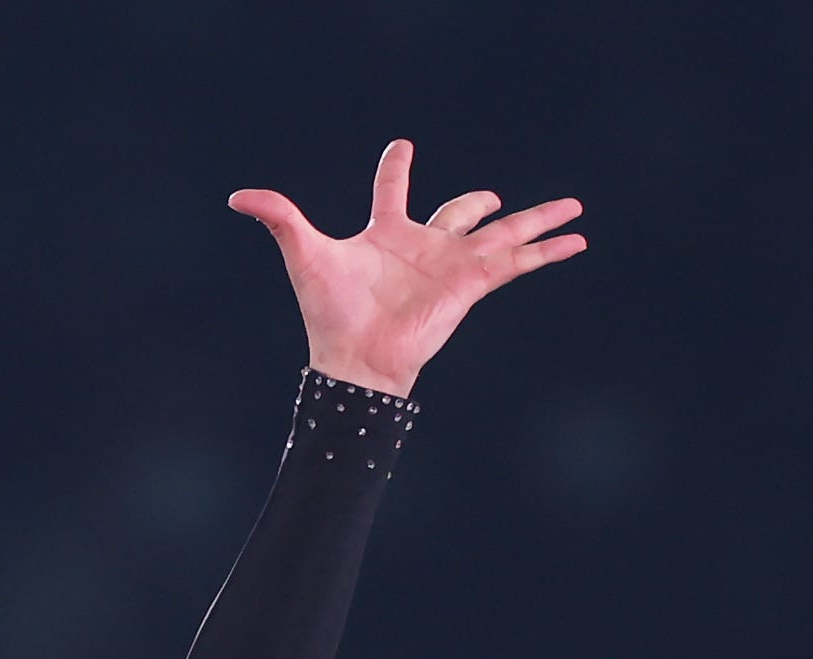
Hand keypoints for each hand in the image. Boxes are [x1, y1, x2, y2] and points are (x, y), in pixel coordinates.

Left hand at [228, 139, 583, 398]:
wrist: (355, 358)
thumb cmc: (329, 312)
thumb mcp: (304, 252)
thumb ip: (279, 217)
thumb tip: (237, 197)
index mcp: (386, 233)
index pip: (393, 190)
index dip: (396, 167)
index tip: (402, 145)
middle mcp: (424, 247)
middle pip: (458, 214)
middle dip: (476, 205)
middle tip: (493, 198)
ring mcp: (453, 265)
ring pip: (503, 233)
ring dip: (538, 220)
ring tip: (573, 207)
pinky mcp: (473, 283)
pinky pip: (518, 261)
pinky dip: (548, 250)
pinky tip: (576, 240)